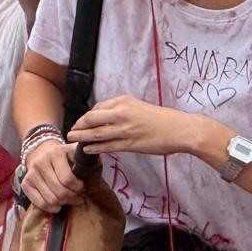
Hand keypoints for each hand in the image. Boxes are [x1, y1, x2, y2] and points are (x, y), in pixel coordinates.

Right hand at [21, 140, 81, 212]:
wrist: (41, 151)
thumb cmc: (64, 156)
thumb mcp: (76, 152)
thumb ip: (87, 158)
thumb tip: (96, 164)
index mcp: (56, 153)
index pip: (68, 179)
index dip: (78, 188)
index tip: (82, 188)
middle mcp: (41, 162)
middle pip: (60, 191)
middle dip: (72, 198)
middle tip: (78, 198)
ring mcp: (31, 173)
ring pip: (50, 199)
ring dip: (63, 204)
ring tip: (69, 200)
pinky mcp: (25, 183)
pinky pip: (39, 203)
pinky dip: (51, 208)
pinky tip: (58, 206)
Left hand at [69, 96, 187, 156]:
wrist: (180, 129)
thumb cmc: (163, 119)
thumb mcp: (139, 107)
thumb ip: (123, 111)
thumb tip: (107, 119)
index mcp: (124, 101)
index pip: (98, 107)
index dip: (86, 116)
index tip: (81, 122)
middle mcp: (121, 113)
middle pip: (91, 118)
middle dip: (78, 125)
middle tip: (71, 132)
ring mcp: (124, 129)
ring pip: (96, 133)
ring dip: (82, 137)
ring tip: (73, 140)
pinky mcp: (129, 144)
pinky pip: (106, 146)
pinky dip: (94, 147)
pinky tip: (86, 149)